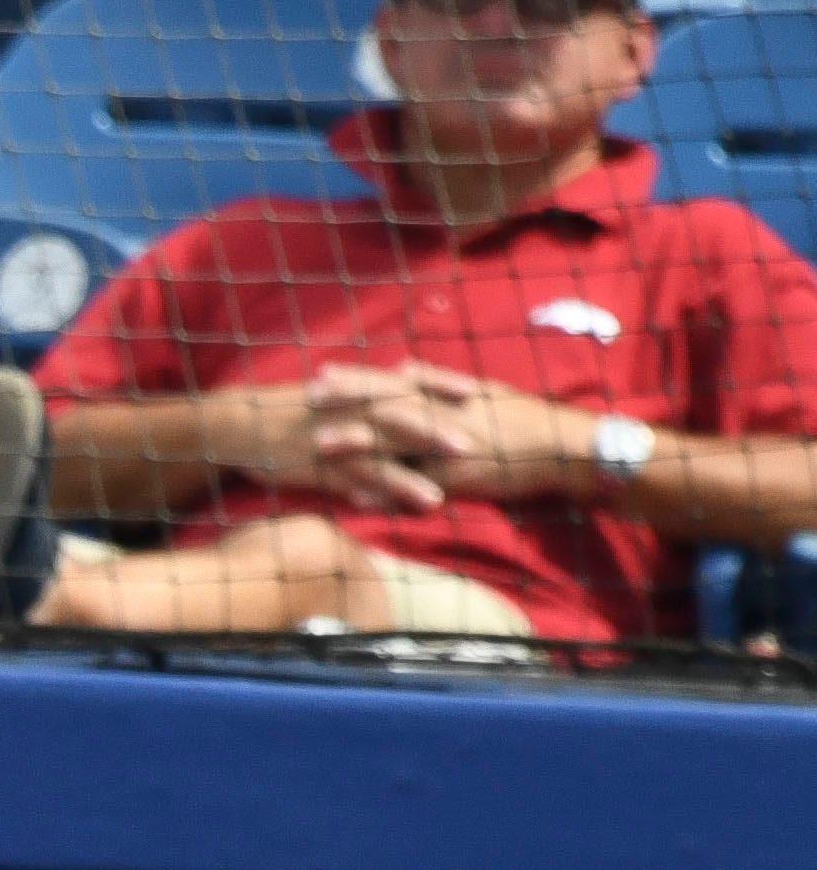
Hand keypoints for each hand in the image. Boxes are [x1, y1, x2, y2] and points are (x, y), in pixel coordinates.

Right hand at [195, 374, 448, 510]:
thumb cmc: (291, 412)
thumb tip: (396, 393)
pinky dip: (370, 496)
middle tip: (473, 448)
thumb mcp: (333, 396)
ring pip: (378, 458)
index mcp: (360, 393)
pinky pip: (347, 483)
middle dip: (436, 434)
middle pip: (401, 421)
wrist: (243, 423)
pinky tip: (387, 513)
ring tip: (435, 499)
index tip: (475, 393)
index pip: (407, 387)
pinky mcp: (314, 466)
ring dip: (407, 479)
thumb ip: (366, 400)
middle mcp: (351, 414)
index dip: (441, 389)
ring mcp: (334, 441)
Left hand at [299, 363, 595, 509]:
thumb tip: (403, 369)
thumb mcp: (479, 392)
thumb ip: (436, 382)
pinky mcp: (459, 477)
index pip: (392, 382)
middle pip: (386, 403)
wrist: (561, 447)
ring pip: (396, 442)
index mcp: (445, 395)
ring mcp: (449, 446)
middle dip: (347, 400)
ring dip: (357, 444)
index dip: (357, 378)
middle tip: (309, 397)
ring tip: (320, 446)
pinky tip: (356, 500)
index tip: (324, 373)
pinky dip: (387, 494)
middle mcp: (443, 414)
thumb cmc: (521, 420)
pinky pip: (416, 487)